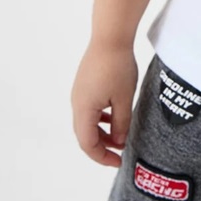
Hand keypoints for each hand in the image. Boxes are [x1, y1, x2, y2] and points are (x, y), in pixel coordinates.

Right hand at [71, 41, 137, 166]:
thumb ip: (121, 123)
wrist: (110, 37)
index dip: (102, 157)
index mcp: (83, 110)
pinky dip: (101, 118)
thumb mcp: (124, 99)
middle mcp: (76, 103)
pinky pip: (90, 108)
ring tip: (120, 136)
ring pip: (87, 121)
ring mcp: (79, 92)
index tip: (118, 162)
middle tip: (120, 153)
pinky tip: (115, 116)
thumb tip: (119, 141)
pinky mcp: (84, 84)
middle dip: (102, 146)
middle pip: (85, 134)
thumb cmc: (118, 67)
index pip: (87, 144)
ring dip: (102, 132)